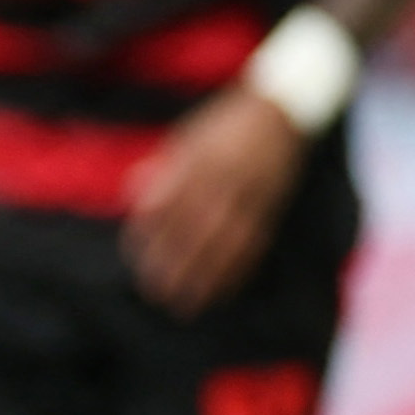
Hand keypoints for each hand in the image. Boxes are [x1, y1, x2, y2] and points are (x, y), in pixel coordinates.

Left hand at [121, 85, 304, 316]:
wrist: (281, 111)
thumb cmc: (225, 126)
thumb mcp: (188, 138)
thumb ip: (163, 171)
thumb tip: (132, 197)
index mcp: (199, 158)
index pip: (168, 202)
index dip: (149, 231)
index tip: (133, 254)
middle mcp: (226, 177)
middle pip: (195, 227)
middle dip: (173, 262)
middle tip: (152, 291)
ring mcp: (252, 192)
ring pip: (224, 241)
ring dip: (203, 276)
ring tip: (183, 304)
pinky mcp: (272, 206)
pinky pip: (254, 243)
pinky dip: (236, 270)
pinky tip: (222, 291)